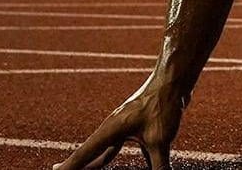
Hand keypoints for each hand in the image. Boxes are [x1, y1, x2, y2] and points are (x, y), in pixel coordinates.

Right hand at [54, 77, 184, 169]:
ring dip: (94, 163)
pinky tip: (120, 164)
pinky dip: (112, 156)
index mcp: (110, 130)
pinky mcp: (134, 126)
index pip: (84, 154)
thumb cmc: (162, 104)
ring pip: (102, 150)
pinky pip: (117, 146)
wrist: (172, 80)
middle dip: (76, 165)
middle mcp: (111, 128)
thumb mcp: (160, 140)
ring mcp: (122, 127)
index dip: (69, 167)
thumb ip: (158, 166)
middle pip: (88, 153)